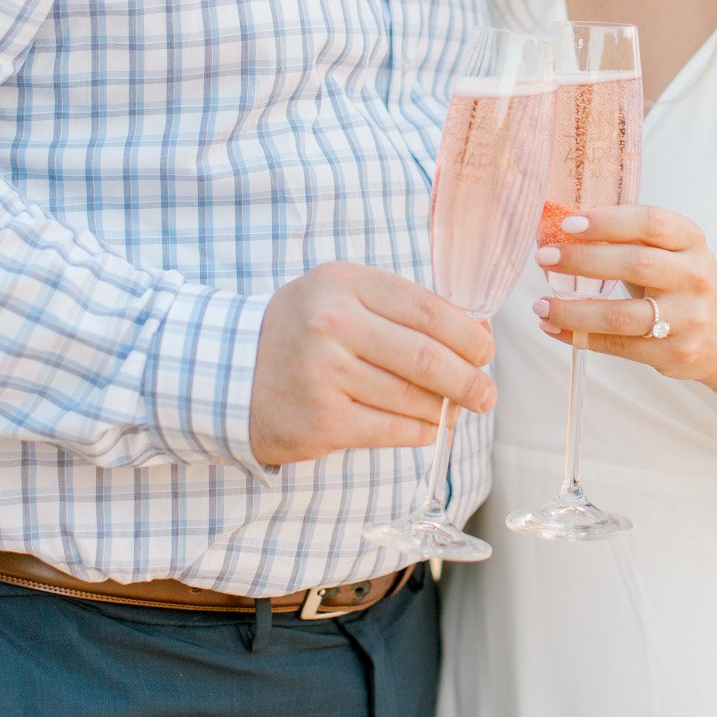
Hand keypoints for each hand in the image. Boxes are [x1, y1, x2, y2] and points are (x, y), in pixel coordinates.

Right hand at [249, 263, 495, 466]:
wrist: (230, 372)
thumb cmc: (302, 332)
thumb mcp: (342, 297)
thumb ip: (403, 308)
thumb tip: (477, 334)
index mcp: (344, 284)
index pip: (428, 309)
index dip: (468, 335)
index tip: (486, 352)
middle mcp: (332, 325)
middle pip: (427, 357)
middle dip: (469, 380)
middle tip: (486, 394)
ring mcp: (325, 374)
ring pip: (413, 398)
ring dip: (447, 410)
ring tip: (459, 412)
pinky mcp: (322, 421)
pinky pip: (392, 430)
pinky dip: (421, 431)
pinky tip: (429, 427)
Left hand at [532, 204, 716, 387]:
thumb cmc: (687, 284)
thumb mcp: (675, 251)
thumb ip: (631, 239)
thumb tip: (563, 230)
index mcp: (691, 241)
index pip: (651, 222)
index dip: (608, 221)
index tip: (568, 223)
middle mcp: (694, 277)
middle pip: (635, 265)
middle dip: (583, 260)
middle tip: (544, 257)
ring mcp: (687, 319)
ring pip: (622, 315)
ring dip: (574, 310)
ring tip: (541, 305)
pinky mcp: (675, 354)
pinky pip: (619, 347)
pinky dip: (581, 337)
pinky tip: (556, 327)